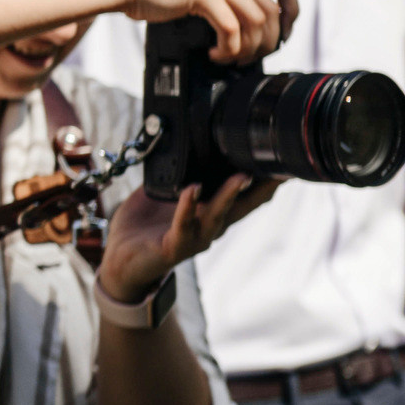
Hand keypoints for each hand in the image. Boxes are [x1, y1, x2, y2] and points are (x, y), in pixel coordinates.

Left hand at [97, 175, 281, 303]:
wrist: (119, 260)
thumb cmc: (143, 228)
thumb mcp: (161, 194)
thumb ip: (176, 174)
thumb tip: (184, 144)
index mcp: (210, 214)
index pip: (244, 197)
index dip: (265, 183)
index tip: (284, 164)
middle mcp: (209, 227)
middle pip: (243, 207)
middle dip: (262, 189)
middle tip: (279, 169)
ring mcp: (194, 238)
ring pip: (218, 215)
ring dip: (229, 195)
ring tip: (241, 177)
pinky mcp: (174, 246)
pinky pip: (183, 225)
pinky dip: (188, 206)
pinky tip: (193, 190)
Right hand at [114, 0, 297, 63]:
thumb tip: (253, 27)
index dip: (292, 10)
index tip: (282, 33)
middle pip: (273, 10)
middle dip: (268, 41)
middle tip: (251, 57)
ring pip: (257, 21)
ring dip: (248, 48)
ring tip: (231, 58)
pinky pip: (231, 28)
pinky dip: (228, 48)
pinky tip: (215, 53)